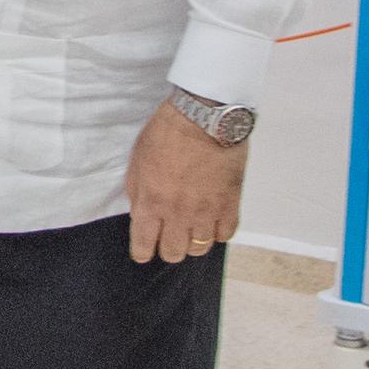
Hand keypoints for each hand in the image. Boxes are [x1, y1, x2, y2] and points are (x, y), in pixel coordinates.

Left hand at [124, 103, 244, 265]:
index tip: (144, 249)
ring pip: (200, 249)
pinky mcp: (230, 203)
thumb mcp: (138, 160)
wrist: (205, 115)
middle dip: (168, 248)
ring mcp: (207, 211)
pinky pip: (225, 235)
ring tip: (192, 226)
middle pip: (173, 253)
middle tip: (169, 236)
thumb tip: (140, 214)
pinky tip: (212, 219)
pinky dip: (217, 231)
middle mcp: (178, 213)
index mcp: (151, 202)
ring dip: (193, 240)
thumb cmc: (168, 131)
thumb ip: (138, 193)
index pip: (144, 246)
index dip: (142, 251)